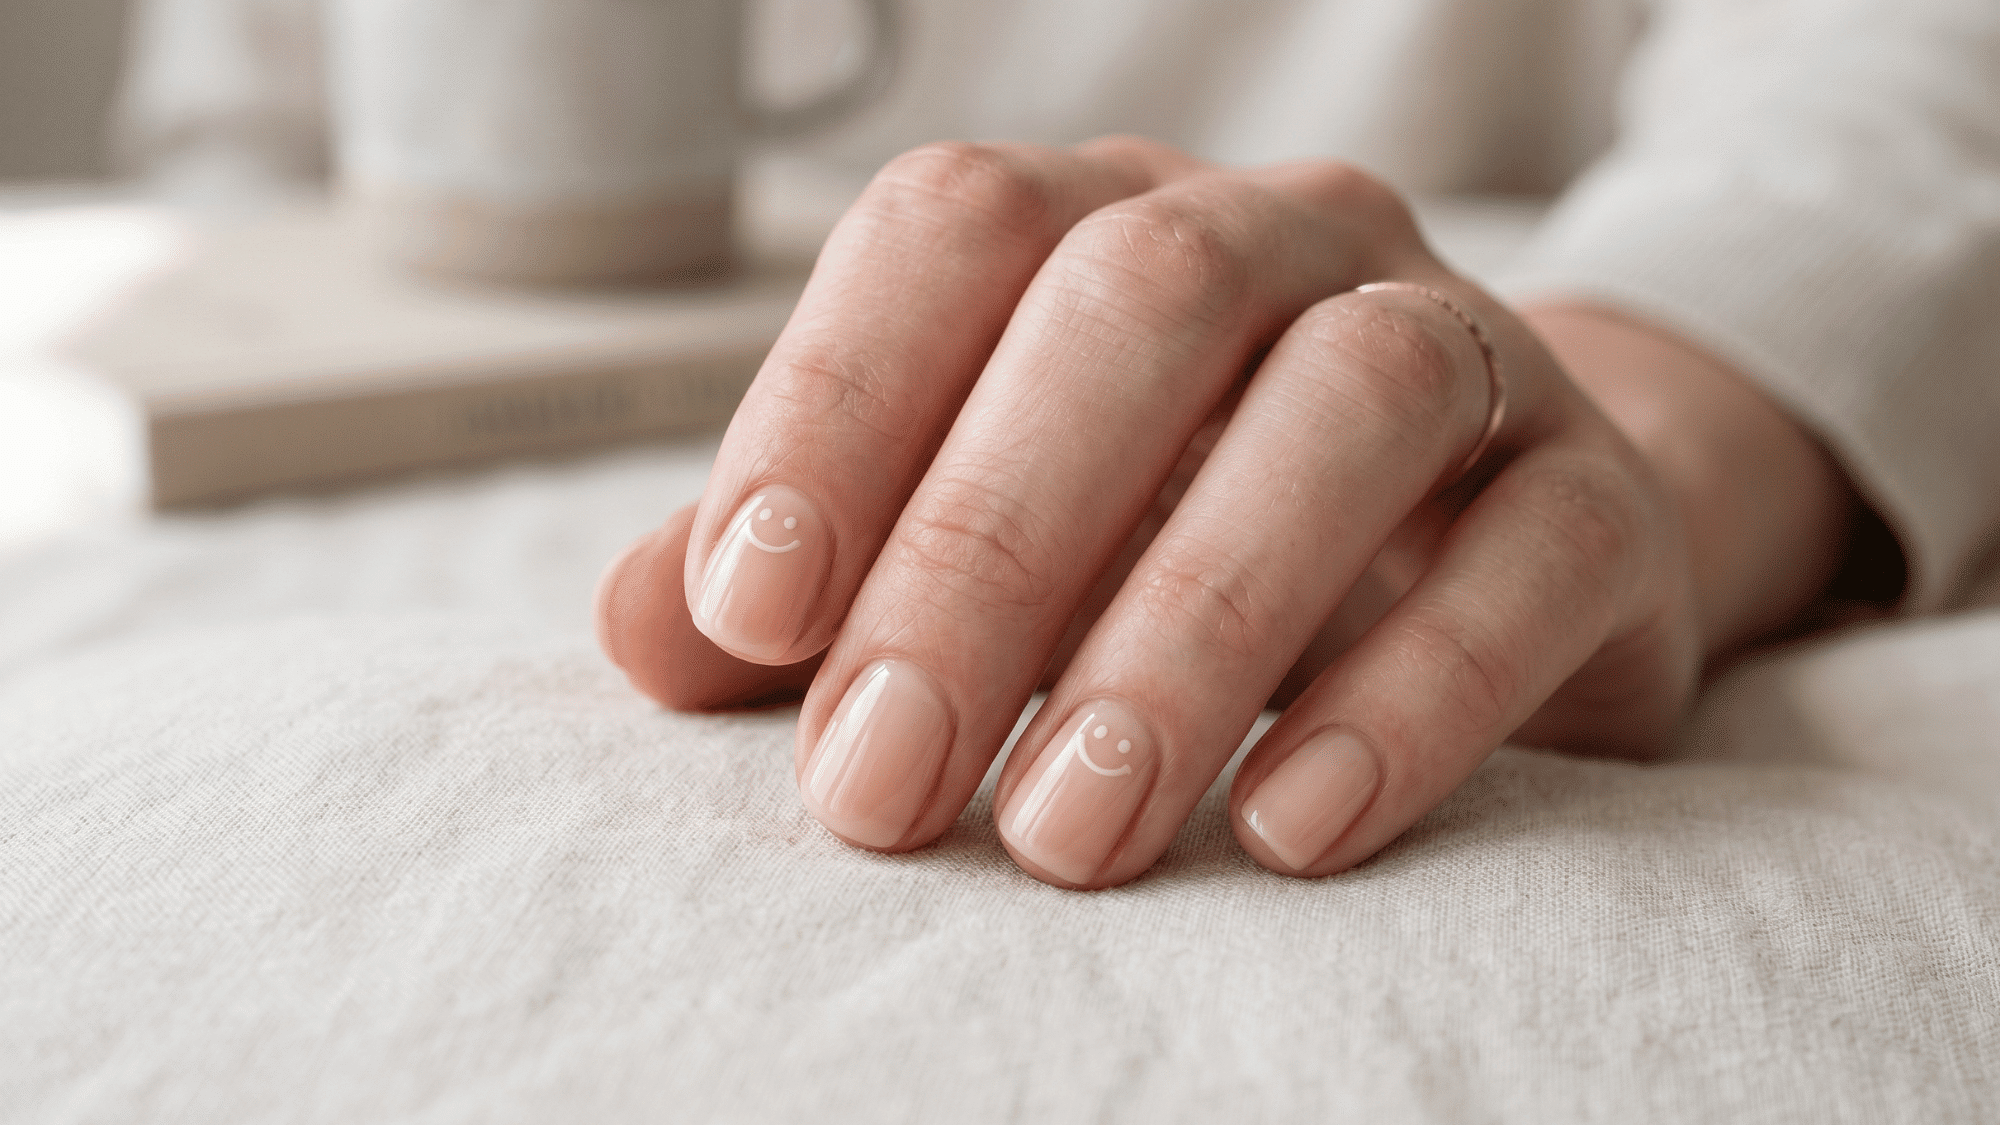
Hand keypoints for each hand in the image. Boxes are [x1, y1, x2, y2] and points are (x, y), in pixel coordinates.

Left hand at [597, 137, 1853, 886]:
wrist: (1488, 551)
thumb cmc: (1184, 539)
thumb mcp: (986, 545)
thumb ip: (817, 576)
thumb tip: (638, 636)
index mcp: (1102, 224)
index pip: (951, 233)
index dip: (836, 404)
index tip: (749, 619)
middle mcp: (1283, 242)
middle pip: (1135, 306)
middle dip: (986, 549)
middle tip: (884, 781)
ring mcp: (1465, 347)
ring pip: (1350, 403)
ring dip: (1189, 623)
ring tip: (1074, 830)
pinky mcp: (1599, 493)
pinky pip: (1533, 553)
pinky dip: (1409, 694)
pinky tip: (1290, 829)